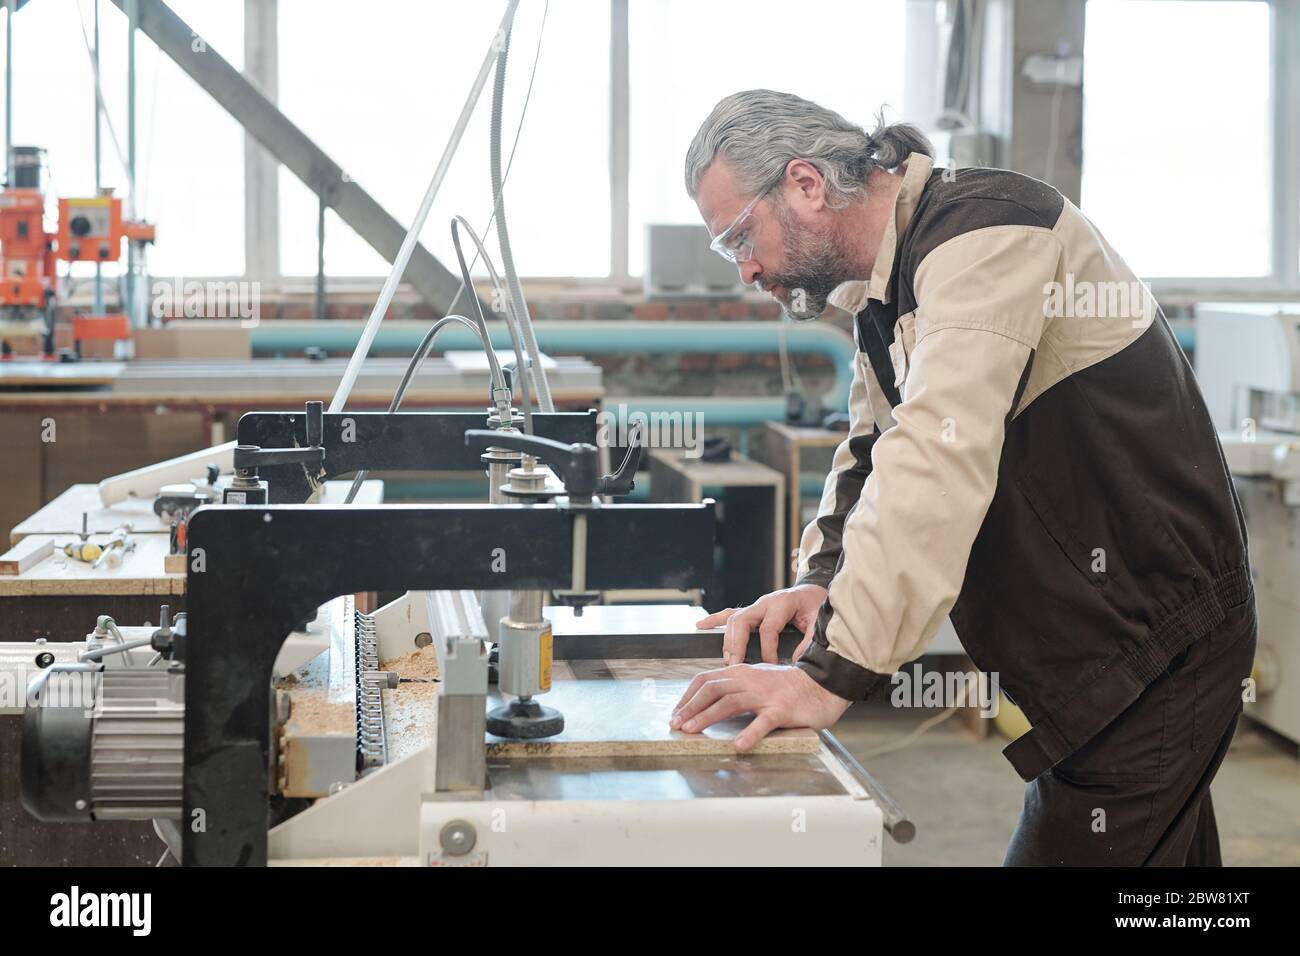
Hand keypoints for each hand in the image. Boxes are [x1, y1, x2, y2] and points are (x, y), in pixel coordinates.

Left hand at [670, 663, 851, 750]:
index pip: (706, 680)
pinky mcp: (782, 710)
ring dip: (707, 717)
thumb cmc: (789, 686)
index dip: (687, 696)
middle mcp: (749, 680)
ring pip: (729, 703)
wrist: (823, 684)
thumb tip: (711, 700)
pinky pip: (763, 722)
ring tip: (692, 731)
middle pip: (711, 689)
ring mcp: (765, 694)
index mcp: (741, 672)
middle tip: (676, 725)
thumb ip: (737, 687)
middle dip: (690, 707)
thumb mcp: (758, 680)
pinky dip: (749, 734)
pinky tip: (739, 745)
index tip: (676, 713)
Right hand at [696, 584, 827, 664]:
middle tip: (737, 665)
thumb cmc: (817, 607)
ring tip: (727, 661)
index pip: (768, 628)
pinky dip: (714, 620)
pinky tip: (700, 626)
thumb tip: (795, 661)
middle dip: (738, 645)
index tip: (770, 666)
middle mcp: (765, 602)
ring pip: (734, 619)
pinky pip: (729, 614)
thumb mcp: (820, 622)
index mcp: (783, 602)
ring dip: (728, 641)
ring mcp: (756, 605)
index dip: (768, 649)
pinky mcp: (752, 610)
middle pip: (743, 621)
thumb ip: (810, 640)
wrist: (814, 592)